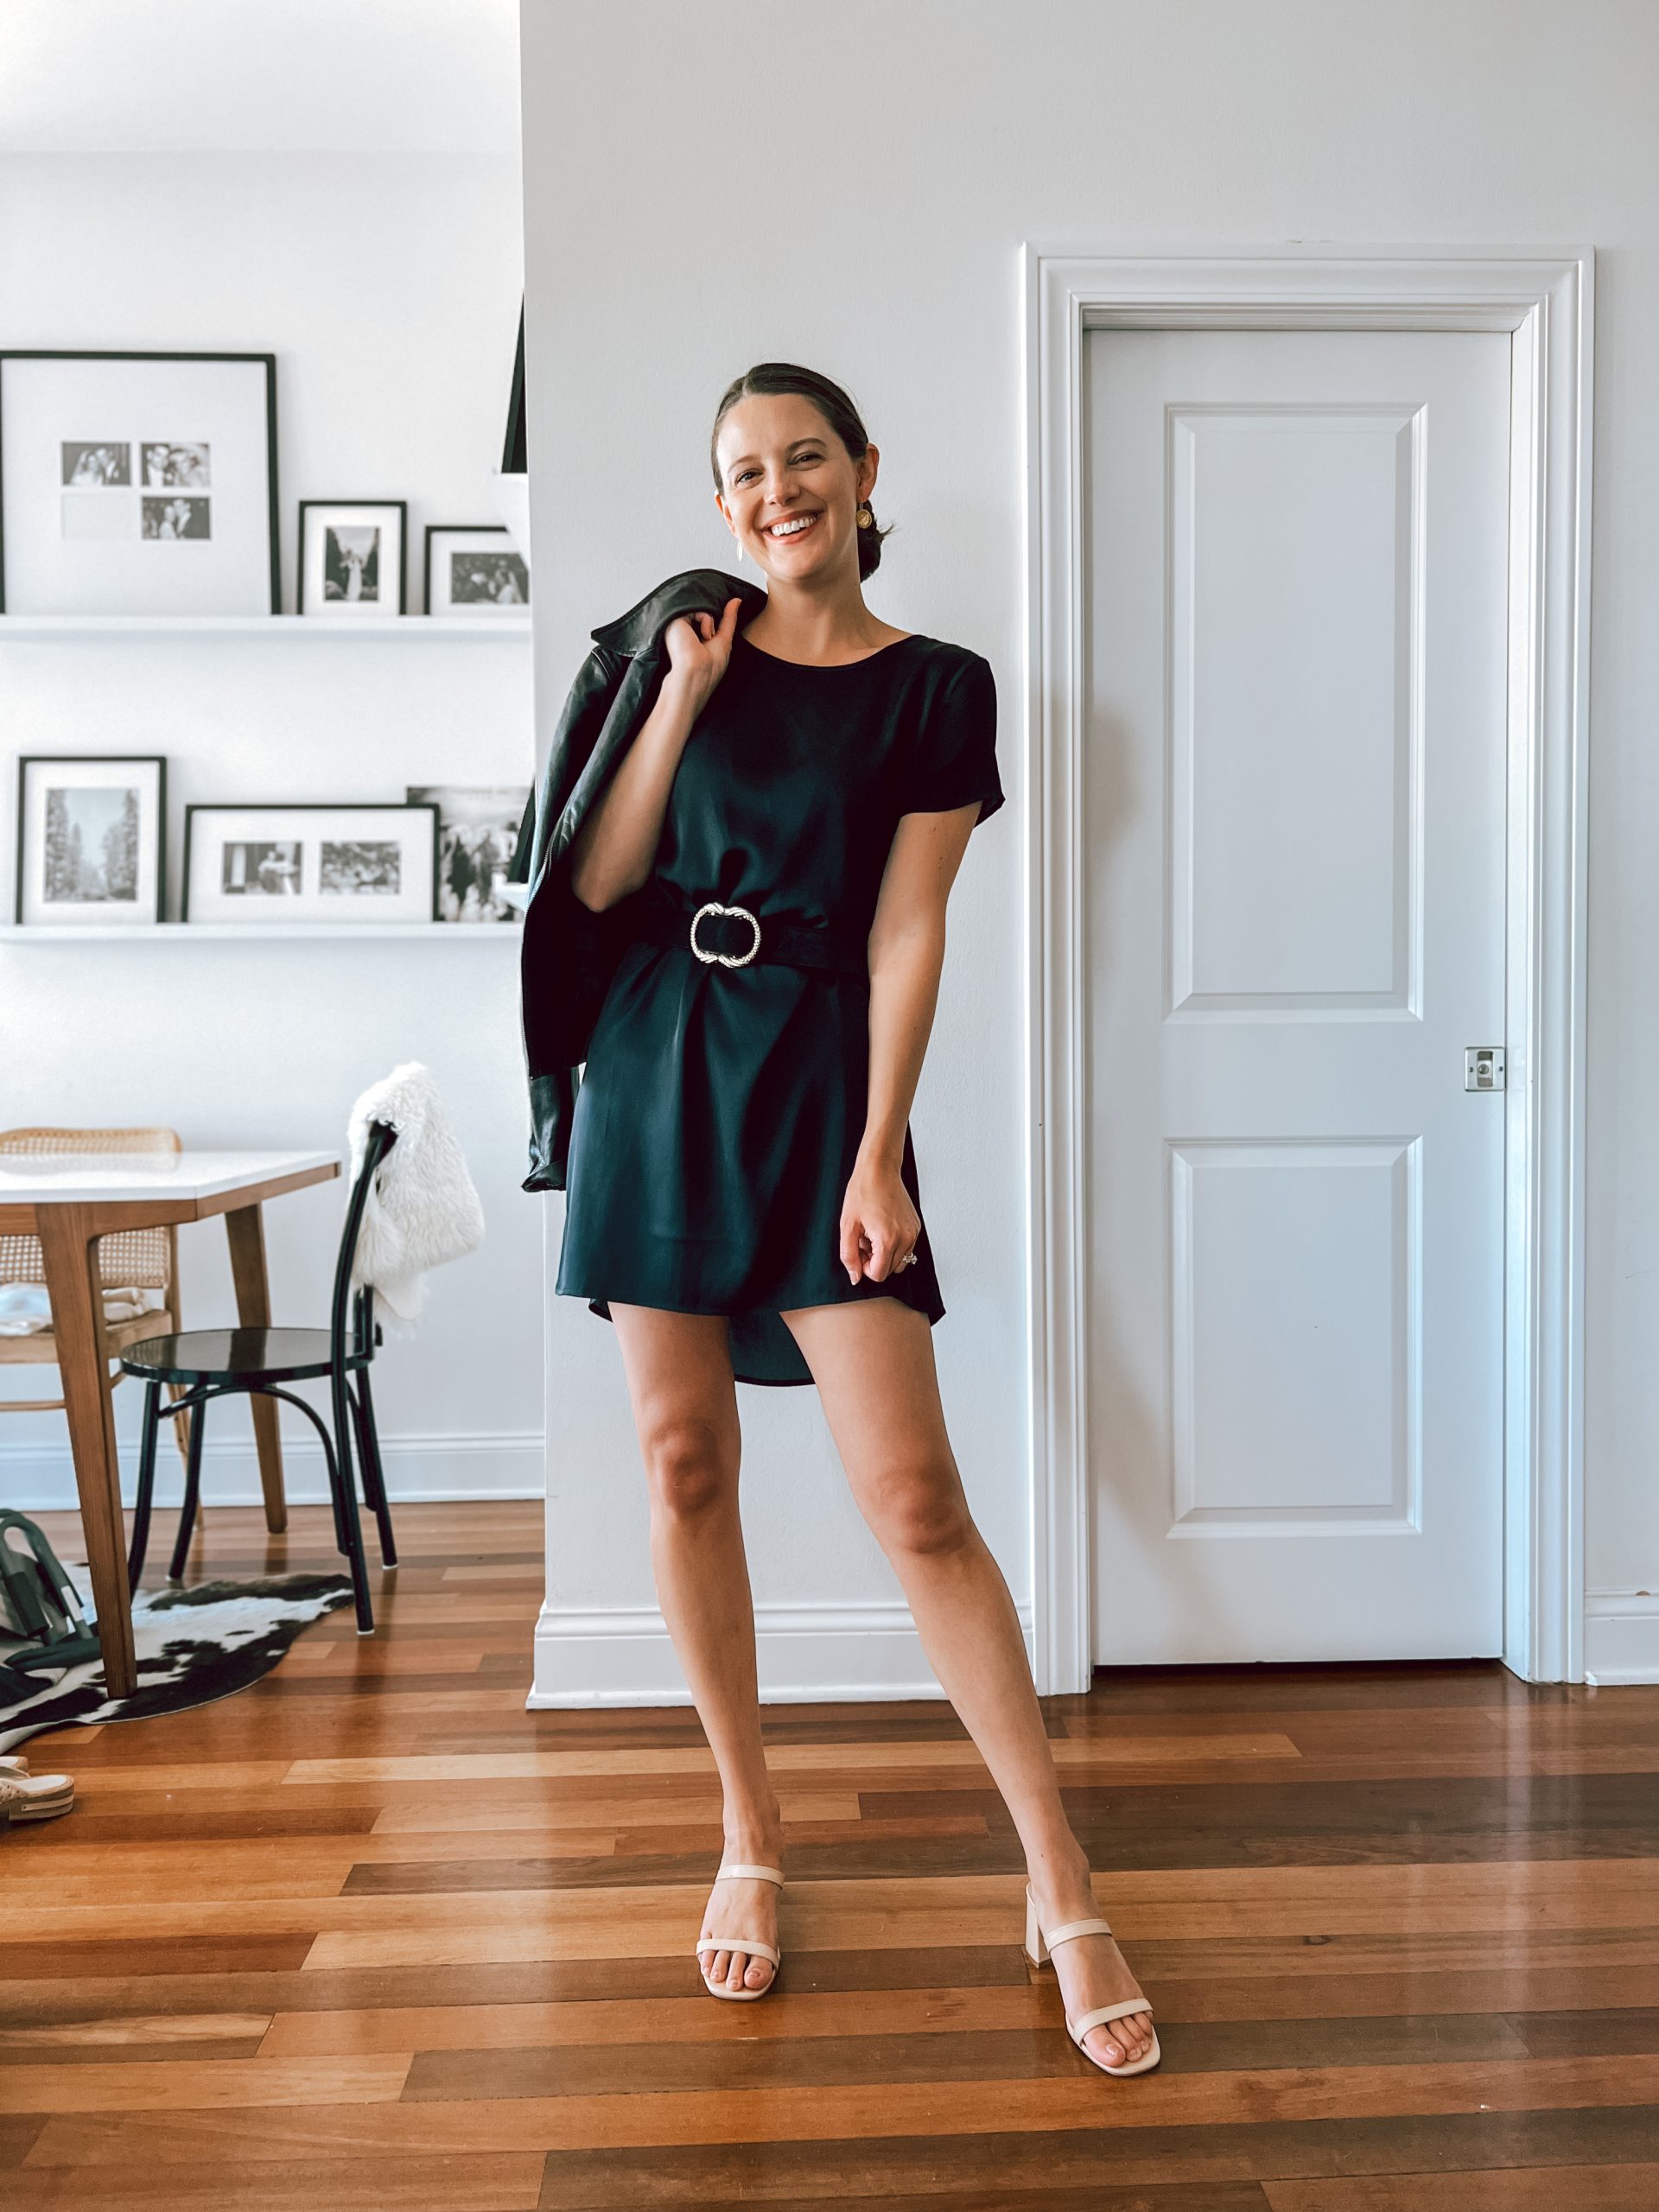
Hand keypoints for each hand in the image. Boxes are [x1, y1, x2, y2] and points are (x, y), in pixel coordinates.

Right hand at [664, 596, 741, 701]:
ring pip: (702, 610)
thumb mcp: (724, 639)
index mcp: (692, 639)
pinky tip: (701, 636)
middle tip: (709, 640)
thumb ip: (729, 618)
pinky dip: (706, 621)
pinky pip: (698, 608)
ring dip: (710, 624)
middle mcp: (683, 632)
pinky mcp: (674, 619)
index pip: (706, 621)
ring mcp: (678, 625)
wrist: (695, 675)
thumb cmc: (709, 667)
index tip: (716, 633)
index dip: (714, 623)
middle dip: (713, 624)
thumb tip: (737, 600)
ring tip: (704, 639)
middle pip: (705, 614)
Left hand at [841, 1154, 920, 1282]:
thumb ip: (849, 1256)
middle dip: (874, 1261)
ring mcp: (913, 1233)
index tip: (858, 1250)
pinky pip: (906, 1249)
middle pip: (889, 1270)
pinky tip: (882, 1227)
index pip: (878, 1275)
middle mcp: (906, 1239)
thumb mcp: (847, 1226)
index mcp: (888, 1240)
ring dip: (884, 1254)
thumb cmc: (862, 1192)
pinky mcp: (916, 1227)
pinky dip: (893, 1245)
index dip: (864, 1267)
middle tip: (863, 1240)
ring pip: (899, 1261)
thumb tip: (855, 1278)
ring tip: (873, 1234)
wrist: (880, 1169)